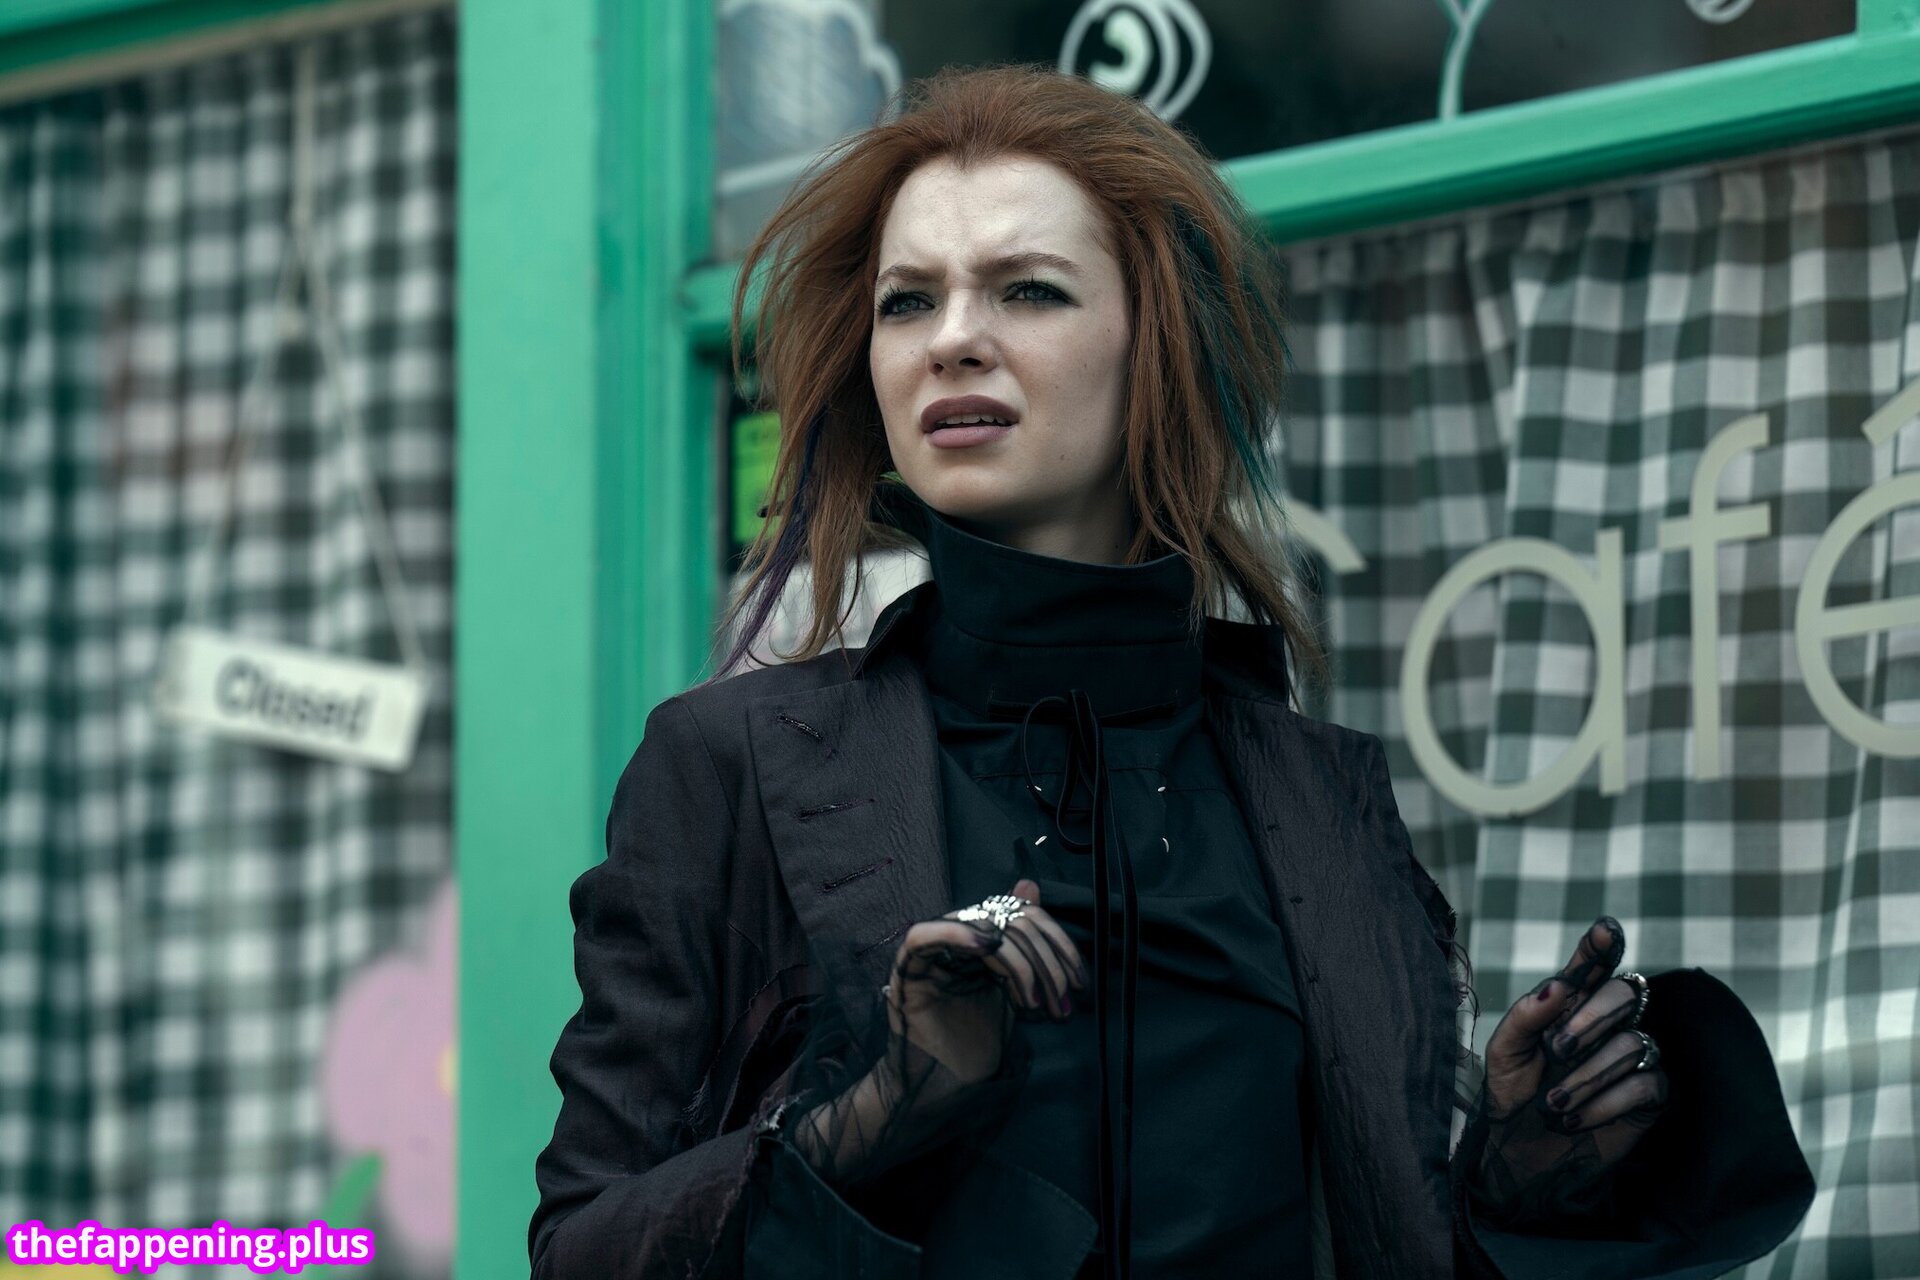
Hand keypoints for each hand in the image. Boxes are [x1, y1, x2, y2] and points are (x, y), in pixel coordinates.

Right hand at [885, 878, 1086, 1083]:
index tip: (1079, 983)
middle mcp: (954, 937)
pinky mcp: (907, 971)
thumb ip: (1023, 946)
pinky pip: (923, 937)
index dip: (1057, 943)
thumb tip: (1029, 886)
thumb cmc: (976, 1041)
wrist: (947, 1085)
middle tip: (1061, 1005)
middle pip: (1009, 922)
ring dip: (1020, 964)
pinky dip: (957, 933)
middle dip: (1045, 964)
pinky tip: (988, 946)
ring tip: (1034, 1005)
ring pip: (982, 928)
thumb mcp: (1014, 989)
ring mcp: (930, 952)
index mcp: (979, 938)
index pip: (1023, 916)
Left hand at [1465, 917, 1669, 1226]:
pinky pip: (1645, 1084)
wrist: (1522, 1153)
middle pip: (1626, 992)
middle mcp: (1608, 1023)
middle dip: (1591, 1019)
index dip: (1602, 946)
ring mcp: (1634, 1056)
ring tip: (1552, 1104)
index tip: (1605, 930)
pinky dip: (1604, 1103)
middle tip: (1556, 1050)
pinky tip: (1574, 1118)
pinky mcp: (1650, 1095)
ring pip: (1633, 1042)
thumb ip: (1526, 1015)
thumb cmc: (1513, 1094)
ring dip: (1587, 1076)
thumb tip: (1557, 985)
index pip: (1592, 966)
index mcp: (1571, 1004)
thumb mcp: (1505, 1053)